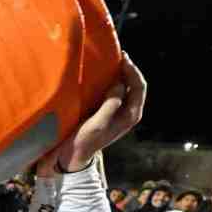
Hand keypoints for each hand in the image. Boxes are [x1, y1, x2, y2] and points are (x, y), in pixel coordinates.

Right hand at [37, 53, 145, 175]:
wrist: (72, 157)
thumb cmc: (84, 142)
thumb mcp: (98, 124)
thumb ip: (111, 104)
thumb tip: (120, 84)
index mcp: (130, 115)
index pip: (139, 86)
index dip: (132, 70)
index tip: (122, 58)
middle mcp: (127, 112)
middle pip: (134, 84)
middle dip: (127, 69)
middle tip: (116, 55)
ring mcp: (117, 111)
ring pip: (125, 86)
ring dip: (118, 73)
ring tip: (109, 61)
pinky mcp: (107, 110)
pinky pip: (113, 90)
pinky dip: (109, 80)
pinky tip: (100, 74)